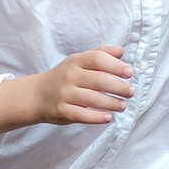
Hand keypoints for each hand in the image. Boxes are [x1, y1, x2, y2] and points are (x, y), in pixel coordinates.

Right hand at [0, 47, 134, 139]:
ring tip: (123, 105)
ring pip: (92, 99)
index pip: (98, 59)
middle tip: (131, 92)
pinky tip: (109, 117)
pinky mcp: (62, 110)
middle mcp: (69, 75)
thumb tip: (121, 51)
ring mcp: (65, 94)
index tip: (129, 72)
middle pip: (98, 80)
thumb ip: (100, 53)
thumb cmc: (66, 76)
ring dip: (112, 103)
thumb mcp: (79, 60)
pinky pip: (82, 115)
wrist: (38, 95)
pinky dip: (97, 117)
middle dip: (118, 87)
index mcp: (76, 61)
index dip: (116, 65)